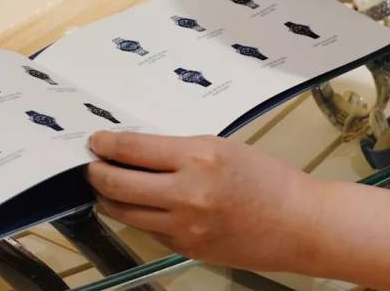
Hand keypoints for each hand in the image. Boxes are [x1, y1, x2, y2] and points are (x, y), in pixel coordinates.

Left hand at [86, 131, 325, 270]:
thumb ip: (181, 151)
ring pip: (125, 211)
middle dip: (96, 172)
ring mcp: (184, 225)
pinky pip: (149, 230)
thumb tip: (139, 153)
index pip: (133, 148)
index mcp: (198, 157)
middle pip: (117, 183)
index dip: (106, 144)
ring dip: (109, 197)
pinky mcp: (187, 248)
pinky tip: (142, 206)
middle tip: (91, 165)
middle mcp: (186, 192)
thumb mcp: (223, 148)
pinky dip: (140, 216)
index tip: (95, 141)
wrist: (298, 223)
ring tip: (107, 187)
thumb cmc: (268, 179)